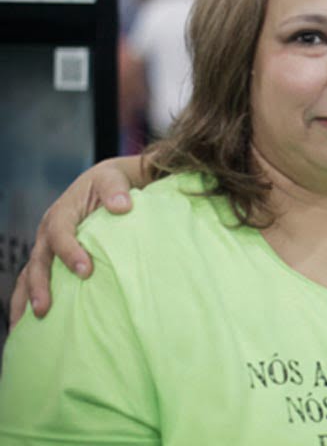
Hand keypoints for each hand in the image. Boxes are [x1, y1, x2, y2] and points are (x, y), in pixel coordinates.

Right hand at [10, 155, 144, 326]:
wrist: (106, 184)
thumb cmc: (112, 183)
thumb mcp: (114, 179)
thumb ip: (117, 191)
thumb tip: (122, 206)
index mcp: (62, 212)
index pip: (61, 233)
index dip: (69, 252)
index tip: (85, 271)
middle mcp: (48, 232)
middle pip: (38, 261)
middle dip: (39, 286)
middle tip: (44, 309)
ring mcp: (47, 247)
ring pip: (30, 275)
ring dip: (25, 300)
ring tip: (22, 329)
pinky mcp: (52, 258)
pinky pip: (36, 280)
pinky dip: (29, 301)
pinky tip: (29, 326)